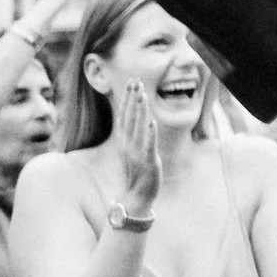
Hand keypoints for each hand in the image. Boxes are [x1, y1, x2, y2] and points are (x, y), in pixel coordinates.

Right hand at [114, 82, 161, 209]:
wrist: (136, 195)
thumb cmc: (136, 172)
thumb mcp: (131, 150)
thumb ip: (132, 135)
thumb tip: (135, 118)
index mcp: (123, 141)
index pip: (124, 115)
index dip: (127, 98)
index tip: (131, 83)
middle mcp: (127, 144)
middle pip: (129, 117)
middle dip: (132, 98)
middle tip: (135, 81)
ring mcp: (136, 152)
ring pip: (138, 127)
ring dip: (140, 111)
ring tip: (142, 95)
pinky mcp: (147, 161)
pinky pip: (148, 145)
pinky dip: (150, 134)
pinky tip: (152, 123)